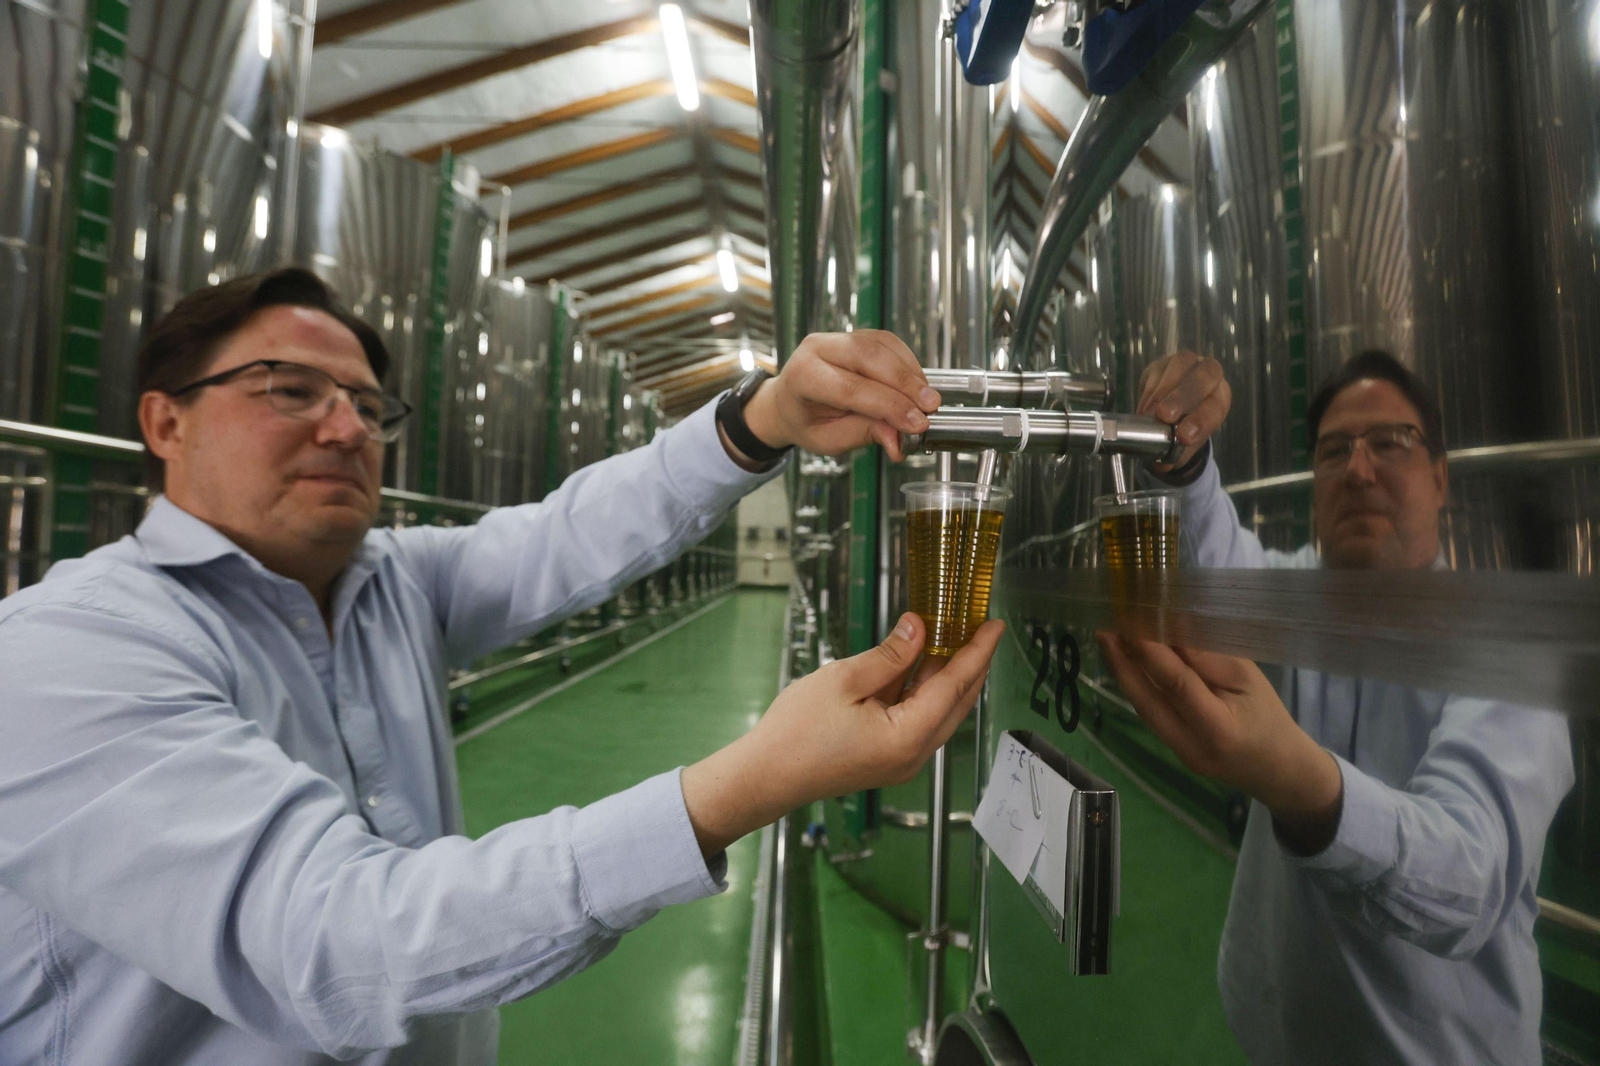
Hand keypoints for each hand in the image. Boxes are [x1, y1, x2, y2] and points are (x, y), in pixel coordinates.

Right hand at [681, 613, 1003, 855]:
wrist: (766, 775)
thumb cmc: (797, 731)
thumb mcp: (844, 679)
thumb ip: (889, 655)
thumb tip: (920, 628)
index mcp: (908, 735)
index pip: (955, 685)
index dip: (977, 651)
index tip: (994, 624)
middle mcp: (914, 754)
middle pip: (956, 701)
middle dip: (971, 663)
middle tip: (979, 626)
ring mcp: (902, 759)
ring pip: (939, 711)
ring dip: (947, 676)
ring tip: (954, 638)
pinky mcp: (888, 758)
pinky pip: (920, 719)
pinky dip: (925, 690)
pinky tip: (921, 664)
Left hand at [739, 331, 940, 461]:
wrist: (788, 402)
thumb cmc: (805, 421)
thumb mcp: (829, 439)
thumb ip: (865, 434)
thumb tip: (900, 441)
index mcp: (804, 377)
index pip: (852, 388)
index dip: (890, 406)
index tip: (917, 423)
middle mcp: (817, 349)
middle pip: (869, 357)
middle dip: (905, 383)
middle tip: (930, 406)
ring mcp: (837, 337)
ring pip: (882, 345)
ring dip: (910, 372)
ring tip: (927, 399)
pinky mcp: (856, 335)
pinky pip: (887, 342)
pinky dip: (907, 362)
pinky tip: (918, 384)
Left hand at [1096, 633, 1341, 853]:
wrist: (1278, 769)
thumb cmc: (1269, 716)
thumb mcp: (1249, 679)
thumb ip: (1208, 658)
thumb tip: (1170, 628)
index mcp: (1218, 728)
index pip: (1175, 684)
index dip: (1149, 652)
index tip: (1130, 622)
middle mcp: (1191, 746)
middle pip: (1146, 700)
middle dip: (1122, 662)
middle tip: (1105, 628)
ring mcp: (1178, 754)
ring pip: (1142, 708)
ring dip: (1124, 673)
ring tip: (1111, 640)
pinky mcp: (1172, 752)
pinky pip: (1150, 715)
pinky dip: (1138, 687)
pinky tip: (1128, 664)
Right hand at [1135, 351, 1231, 472]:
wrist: (1167, 415)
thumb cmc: (1180, 431)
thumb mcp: (1183, 445)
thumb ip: (1177, 452)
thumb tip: (1163, 462)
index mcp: (1219, 399)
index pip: (1216, 406)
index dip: (1201, 420)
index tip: (1183, 436)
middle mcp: (1209, 376)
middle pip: (1207, 374)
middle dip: (1184, 395)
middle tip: (1165, 416)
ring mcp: (1187, 365)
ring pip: (1183, 363)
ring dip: (1165, 389)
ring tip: (1150, 413)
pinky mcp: (1163, 364)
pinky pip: (1158, 370)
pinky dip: (1150, 390)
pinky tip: (1144, 408)